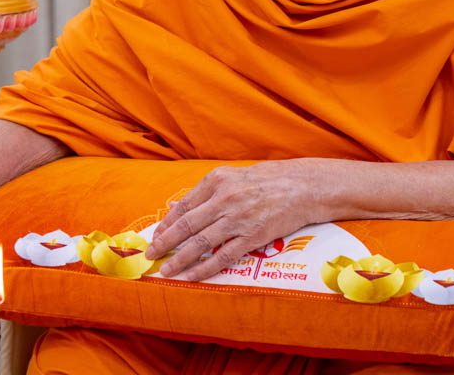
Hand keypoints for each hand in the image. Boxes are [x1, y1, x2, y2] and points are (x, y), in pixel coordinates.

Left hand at [144, 161, 315, 281]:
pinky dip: (205, 268)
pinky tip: (192, 276)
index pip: (184, 206)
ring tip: (167, 271)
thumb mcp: (232, 177)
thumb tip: (176, 207)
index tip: (156, 236)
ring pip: (200, 243)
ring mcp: (238, 219)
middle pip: (187, 225)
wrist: (302, 186)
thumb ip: (205, 193)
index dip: (167, 224)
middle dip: (165, 242)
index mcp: (216, 180)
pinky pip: (223, 256)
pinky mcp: (252, 237)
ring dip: (180, 259)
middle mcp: (224, 199)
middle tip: (151, 255)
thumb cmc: (267, 180)